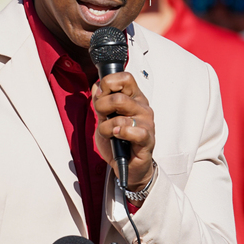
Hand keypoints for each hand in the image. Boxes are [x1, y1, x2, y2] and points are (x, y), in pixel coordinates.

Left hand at [92, 71, 154, 191]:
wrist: (128, 166)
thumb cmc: (118, 141)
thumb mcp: (104, 117)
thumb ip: (100, 101)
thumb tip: (96, 85)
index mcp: (134, 98)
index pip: (126, 78)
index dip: (109, 83)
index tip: (101, 95)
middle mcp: (142, 108)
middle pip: (118, 97)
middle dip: (101, 107)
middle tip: (101, 117)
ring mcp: (147, 123)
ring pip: (120, 117)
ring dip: (106, 127)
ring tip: (109, 133)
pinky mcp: (147, 139)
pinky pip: (133, 131)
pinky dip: (120, 134)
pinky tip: (117, 137)